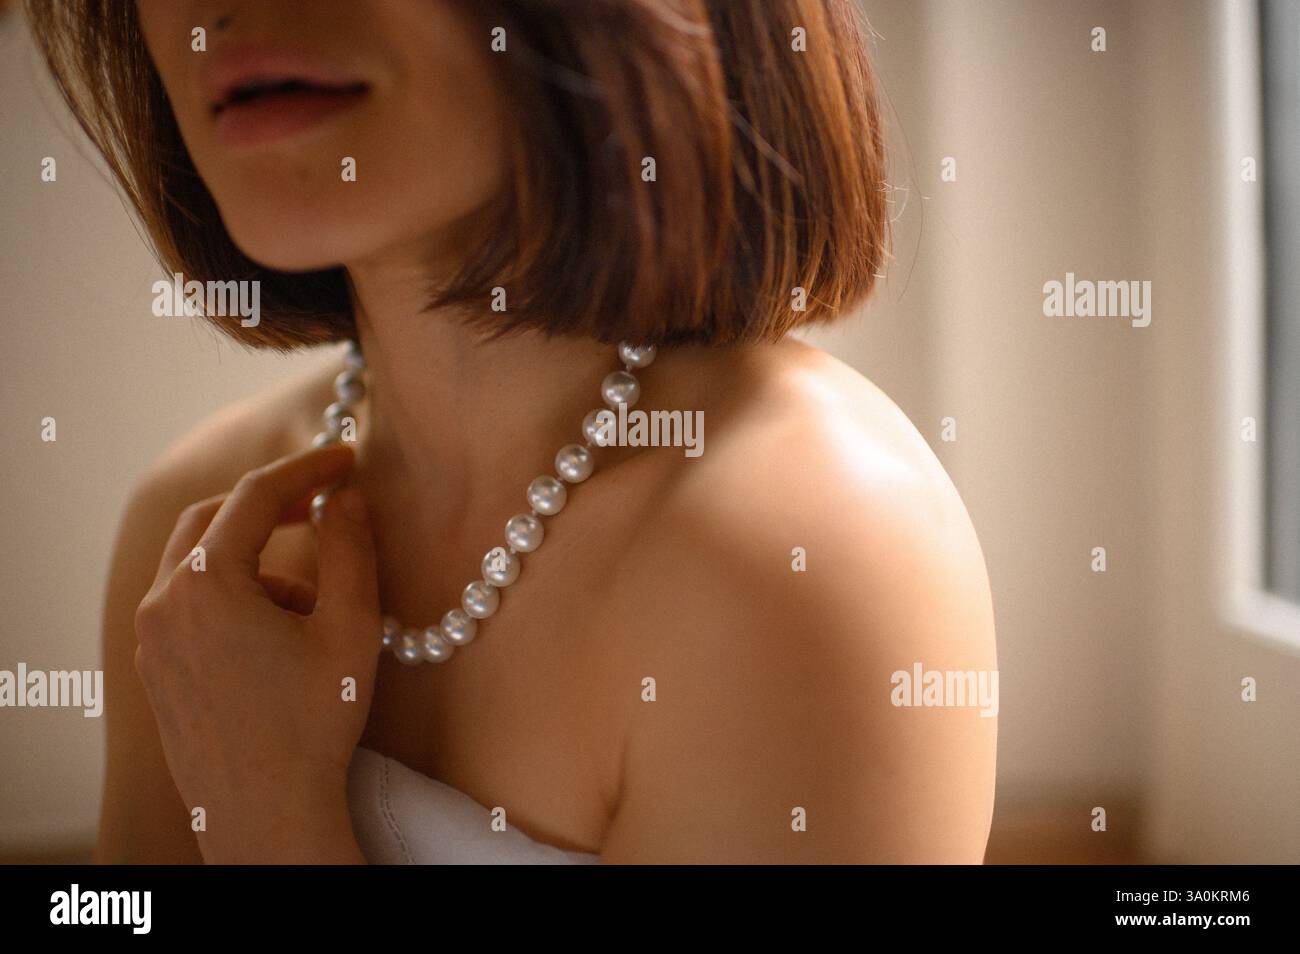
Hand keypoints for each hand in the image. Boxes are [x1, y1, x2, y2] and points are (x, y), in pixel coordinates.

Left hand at [134, 444, 378, 862]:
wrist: (264, 815)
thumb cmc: (312, 724)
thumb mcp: (349, 627)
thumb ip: (350, 548)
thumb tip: (346, 496)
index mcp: (207, 583)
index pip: (257, 495)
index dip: (308, 468)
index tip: (347, 460)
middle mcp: (163, 603)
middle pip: (212, 518)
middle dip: (269, 503)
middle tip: (321, 503)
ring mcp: (150, 639)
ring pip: (198, 562)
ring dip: (253, 556)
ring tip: (311, 602)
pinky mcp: (154, 669)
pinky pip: (188, 604)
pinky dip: (231, 594)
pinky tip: (278, 636)